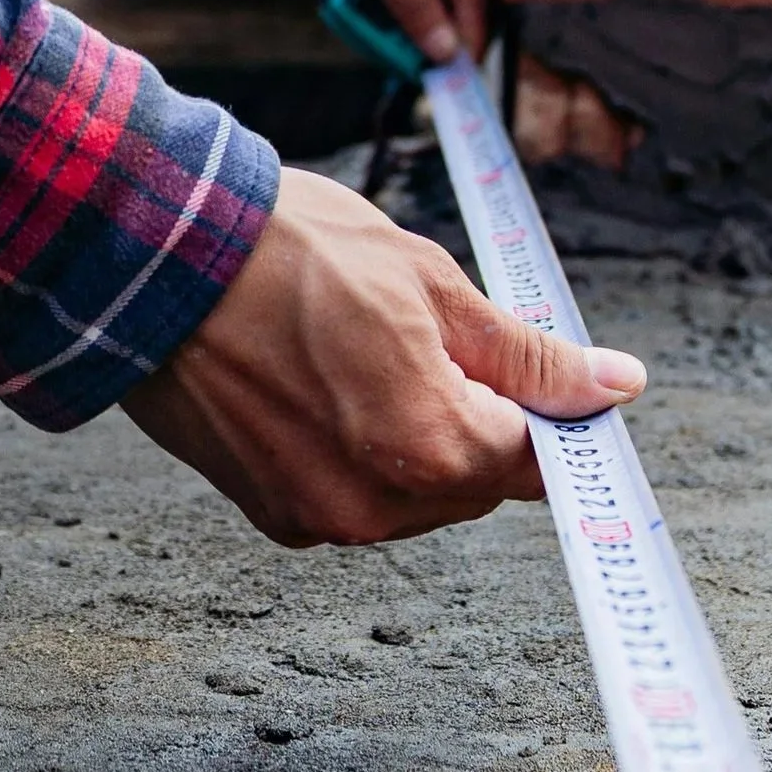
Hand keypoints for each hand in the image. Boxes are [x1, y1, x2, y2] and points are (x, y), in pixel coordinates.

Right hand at [123, 168, 645, 546]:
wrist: (154, 261)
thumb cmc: (289, 253)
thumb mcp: (431, 283)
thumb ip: (529, 355)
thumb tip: (616, 387)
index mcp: (434, 448)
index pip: (536, 459)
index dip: (545, 411)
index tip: (540, 376)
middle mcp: (379, 506)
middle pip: (474, 481)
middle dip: (472, 416)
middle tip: (424, 337)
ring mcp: (320, 518)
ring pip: (413, 490)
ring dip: (413, 434)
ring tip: (357, 351)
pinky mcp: (274, 514)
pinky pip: (351, 492)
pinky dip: (354, 447)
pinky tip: (318, 381)